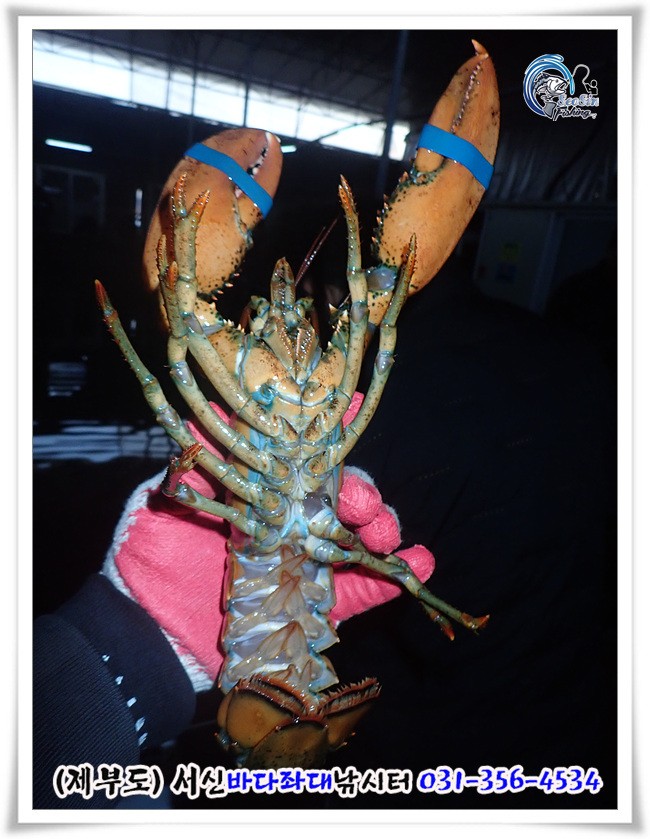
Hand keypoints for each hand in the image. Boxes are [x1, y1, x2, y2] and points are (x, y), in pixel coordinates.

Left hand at [103, 395, 433, 690]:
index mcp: (253, 496)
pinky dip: (393, 576)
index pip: (300, 465)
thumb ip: (190, 467)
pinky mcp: (315, 607)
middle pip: (337, 500)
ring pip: (356, 539)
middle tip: (364, 506)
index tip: (348, 438)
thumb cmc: (150, 563)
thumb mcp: (160, 504)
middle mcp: (283, 525)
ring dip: (382, 529)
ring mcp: (302, 564)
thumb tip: (202, 412)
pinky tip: (420, 562)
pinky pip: (362, 590)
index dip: (328, 449)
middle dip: (360, 494)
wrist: (144, 634)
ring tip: (389, 535)